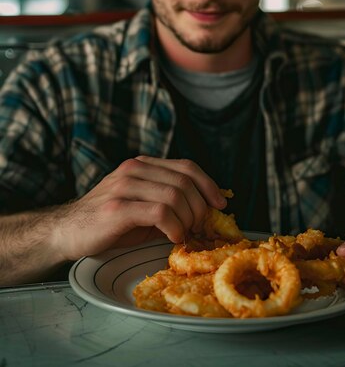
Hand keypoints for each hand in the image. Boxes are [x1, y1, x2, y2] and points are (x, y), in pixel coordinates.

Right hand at [52, 156, 226, 261]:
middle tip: (199, 227)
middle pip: (185, 181)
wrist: (66, 232)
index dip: (208, 184)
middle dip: (200, 207)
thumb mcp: (141, 205)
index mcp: (142, 165)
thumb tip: (205, 210)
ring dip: (188, 219)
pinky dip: (175, 227)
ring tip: (184, 234)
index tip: (220, 203)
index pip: (186, 166)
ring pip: (176, 195)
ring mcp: (125, 186)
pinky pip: (161, 212)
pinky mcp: (118, 208)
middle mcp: (134, 169)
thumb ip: (168, 201)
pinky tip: (173, 237)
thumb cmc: (108, 223)